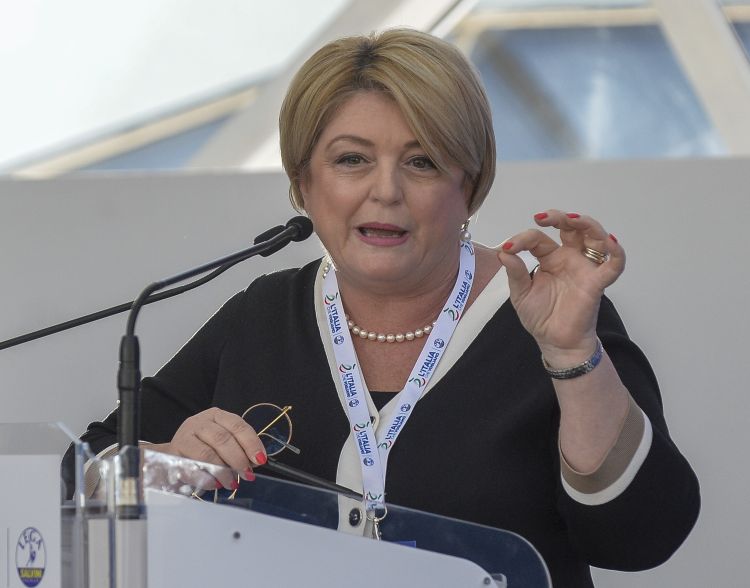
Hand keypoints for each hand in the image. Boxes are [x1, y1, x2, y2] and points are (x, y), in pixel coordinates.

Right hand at [151, 407, 266, 488]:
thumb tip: (255, 462)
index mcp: (217, 416)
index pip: (237, 425)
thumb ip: (239, 448)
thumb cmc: (204, 447)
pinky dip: (206, 479)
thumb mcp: (223, 442)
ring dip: (223, 471)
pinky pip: (192, 469)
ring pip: (207, 454)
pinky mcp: (173, 455)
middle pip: (222, 439)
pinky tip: (216, 485)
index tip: (260, 459)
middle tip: (247, 475)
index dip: (251, 443)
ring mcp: (184, 437)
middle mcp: (200, 422)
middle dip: (238, 459)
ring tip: (232, 483)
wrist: (173, 456)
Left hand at [497, 210, 624, 364]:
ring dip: (587, 224)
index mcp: (550, 258)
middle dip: (560, 217)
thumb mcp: (521, 294)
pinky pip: (613, 266)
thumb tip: (503, 252)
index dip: (523, 239)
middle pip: (572, 228)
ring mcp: (585, 269)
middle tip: (543, 217)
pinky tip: (610, 242)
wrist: (555, 342)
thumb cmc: (540, 317)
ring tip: (572, 218)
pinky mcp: (596, 283)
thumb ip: (515, 273)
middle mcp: (570, 258)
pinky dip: (616, 253)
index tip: (509, 248)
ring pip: (595, 238)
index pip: (538, 239)